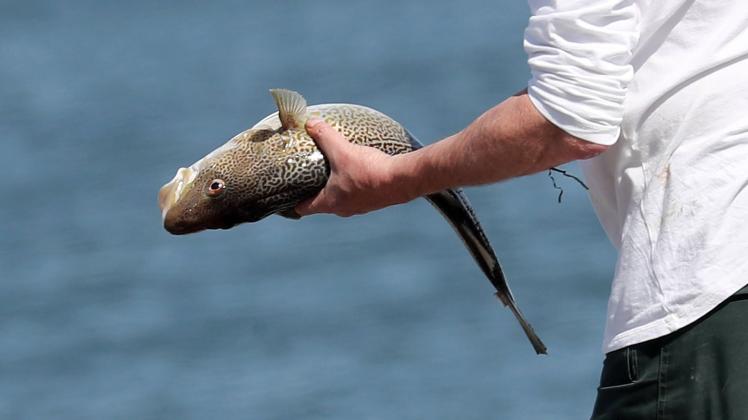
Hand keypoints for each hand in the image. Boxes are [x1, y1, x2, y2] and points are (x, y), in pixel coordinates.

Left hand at [295, 119, 410, 216]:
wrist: (402, 180)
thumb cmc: (368, 171)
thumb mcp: (342, 150)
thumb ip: (324, 136)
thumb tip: (310, 123)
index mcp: (330, 202)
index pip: (304, 208)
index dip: (294, 203)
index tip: (288, 198)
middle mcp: (343, 209)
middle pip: (323, 204)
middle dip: (315, 192)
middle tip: (309, 179)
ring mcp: (360, 207)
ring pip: (342, 199)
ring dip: (337, 189)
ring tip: (334, 172)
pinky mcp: (375, 201)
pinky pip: (358, 195)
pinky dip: (354, 186)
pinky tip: (359, 172)